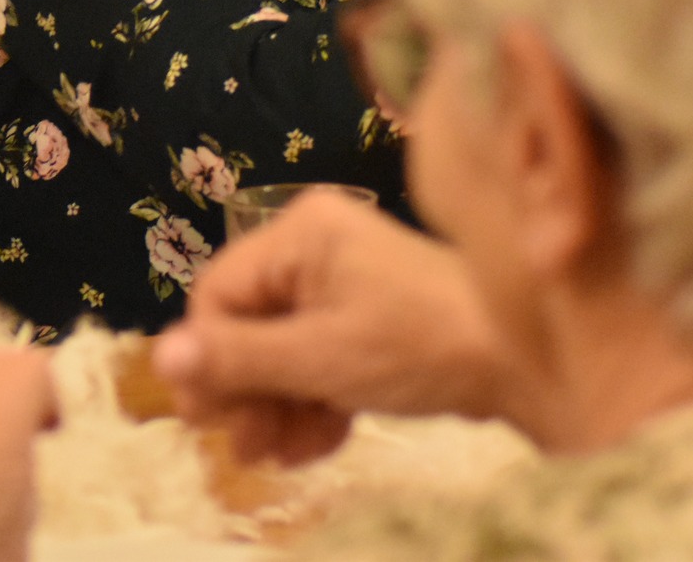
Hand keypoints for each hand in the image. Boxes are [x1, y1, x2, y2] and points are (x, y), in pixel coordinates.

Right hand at [153, 190, 506, 464]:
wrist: (533, 360)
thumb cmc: (420, 344)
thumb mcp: (320, 356)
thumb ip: (238, 358)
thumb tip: (159, 356)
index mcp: (300, 236)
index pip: (220, 295)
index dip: (208, 357)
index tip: (206, 417)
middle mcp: (318, 251)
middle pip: (249, 325)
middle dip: (246, 391)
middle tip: (245, 450)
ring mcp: (348, 287)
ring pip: (284, 350)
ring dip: (278, 406)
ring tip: (281, 456)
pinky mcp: (373, 323)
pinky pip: (320, 360)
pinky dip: (314, 402)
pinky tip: (315, 446)